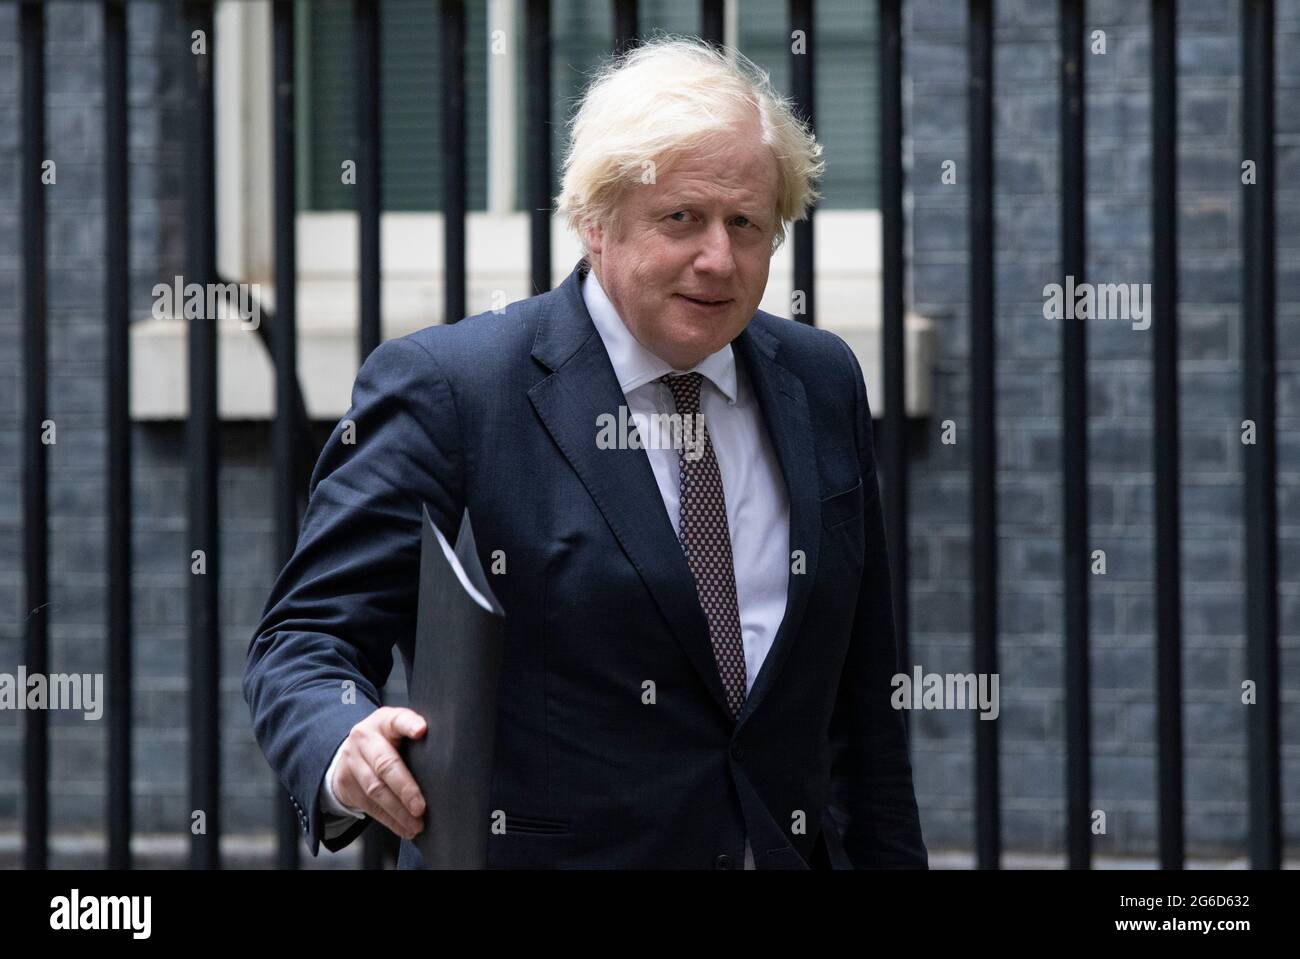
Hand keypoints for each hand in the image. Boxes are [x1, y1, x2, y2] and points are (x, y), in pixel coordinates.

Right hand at [331, 706, 427, 839]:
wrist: (349, 751)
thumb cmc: (386, 740)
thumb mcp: (398, 730)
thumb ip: (416, 738)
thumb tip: (447, 756)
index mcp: (384, 721)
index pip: (397, 719)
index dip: (409, 724)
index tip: (422, 731)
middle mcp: (365, 739)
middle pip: (385, 764)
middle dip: (405, 788)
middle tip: (420, 807)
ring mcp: (352, 761)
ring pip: (375, 789)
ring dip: (398, 811)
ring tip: (416, 824)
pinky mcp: (346, 784)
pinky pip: (369, 805)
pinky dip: (389, 820)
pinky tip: (403, 827)